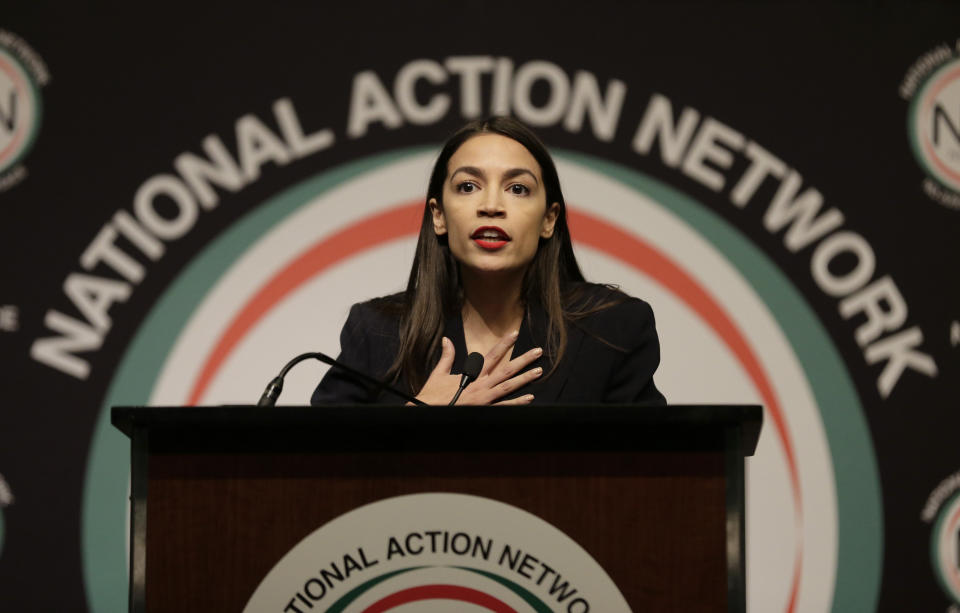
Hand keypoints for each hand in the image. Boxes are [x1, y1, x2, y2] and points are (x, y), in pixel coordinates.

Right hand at [415, 331, 542, 404]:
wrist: (427, 413)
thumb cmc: (432, 395)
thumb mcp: (438, 374)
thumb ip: (447, 356)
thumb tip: (447, 340)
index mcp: (472, 375)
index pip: (492, 355)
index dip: (504, 344)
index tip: (515, 334)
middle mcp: (481, 385)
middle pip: (507, 369)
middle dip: (523, 360)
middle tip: (538, 352)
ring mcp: (484, 399)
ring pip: (509, 386)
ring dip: (525, 379)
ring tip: (539, 371)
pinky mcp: (484, 410)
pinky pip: (504, 406)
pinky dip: (517, 402)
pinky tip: (529, 398)